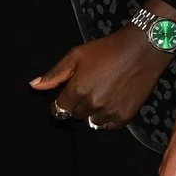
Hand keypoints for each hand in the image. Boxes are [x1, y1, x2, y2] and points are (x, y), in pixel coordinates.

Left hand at [33, 26, 173, 128]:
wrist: (141, 50)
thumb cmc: (107, 50)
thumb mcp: (76, 56)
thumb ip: (55, 74)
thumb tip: (34, 86)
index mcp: (77, 91)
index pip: (59, 109)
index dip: (60, 103)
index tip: (66, 97)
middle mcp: (92, 105)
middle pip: (76, 115)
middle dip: (78, 104)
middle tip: (88, 88)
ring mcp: (109, 112)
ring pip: (92, 121)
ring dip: (93, 112)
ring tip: (102, 94)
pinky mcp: (125, 117)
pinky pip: (109, 125)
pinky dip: (108, 117)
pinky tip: (112, 101)